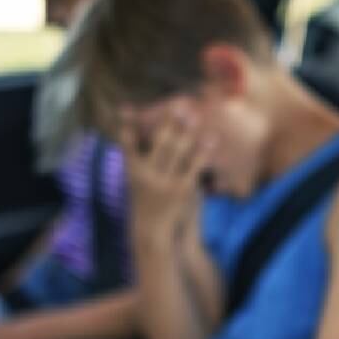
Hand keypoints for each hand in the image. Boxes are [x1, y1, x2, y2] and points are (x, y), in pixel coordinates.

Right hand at [118, 103, 213, 246]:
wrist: (153, 236)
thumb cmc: (146, 207)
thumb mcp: (136, 184)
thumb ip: (139, 162)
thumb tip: (145, 139)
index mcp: (132, 172)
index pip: (127, 142)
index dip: (128, 124)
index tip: (128, 106)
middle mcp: (146, 176)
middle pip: (159, 142)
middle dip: (170, 121)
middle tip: (179, 102)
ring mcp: (164, 183)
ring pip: (177, 151)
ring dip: (188, 131)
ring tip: (196, 114)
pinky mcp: (181, 191)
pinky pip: (194, 166)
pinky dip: (203, 151)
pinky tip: (211, 138)